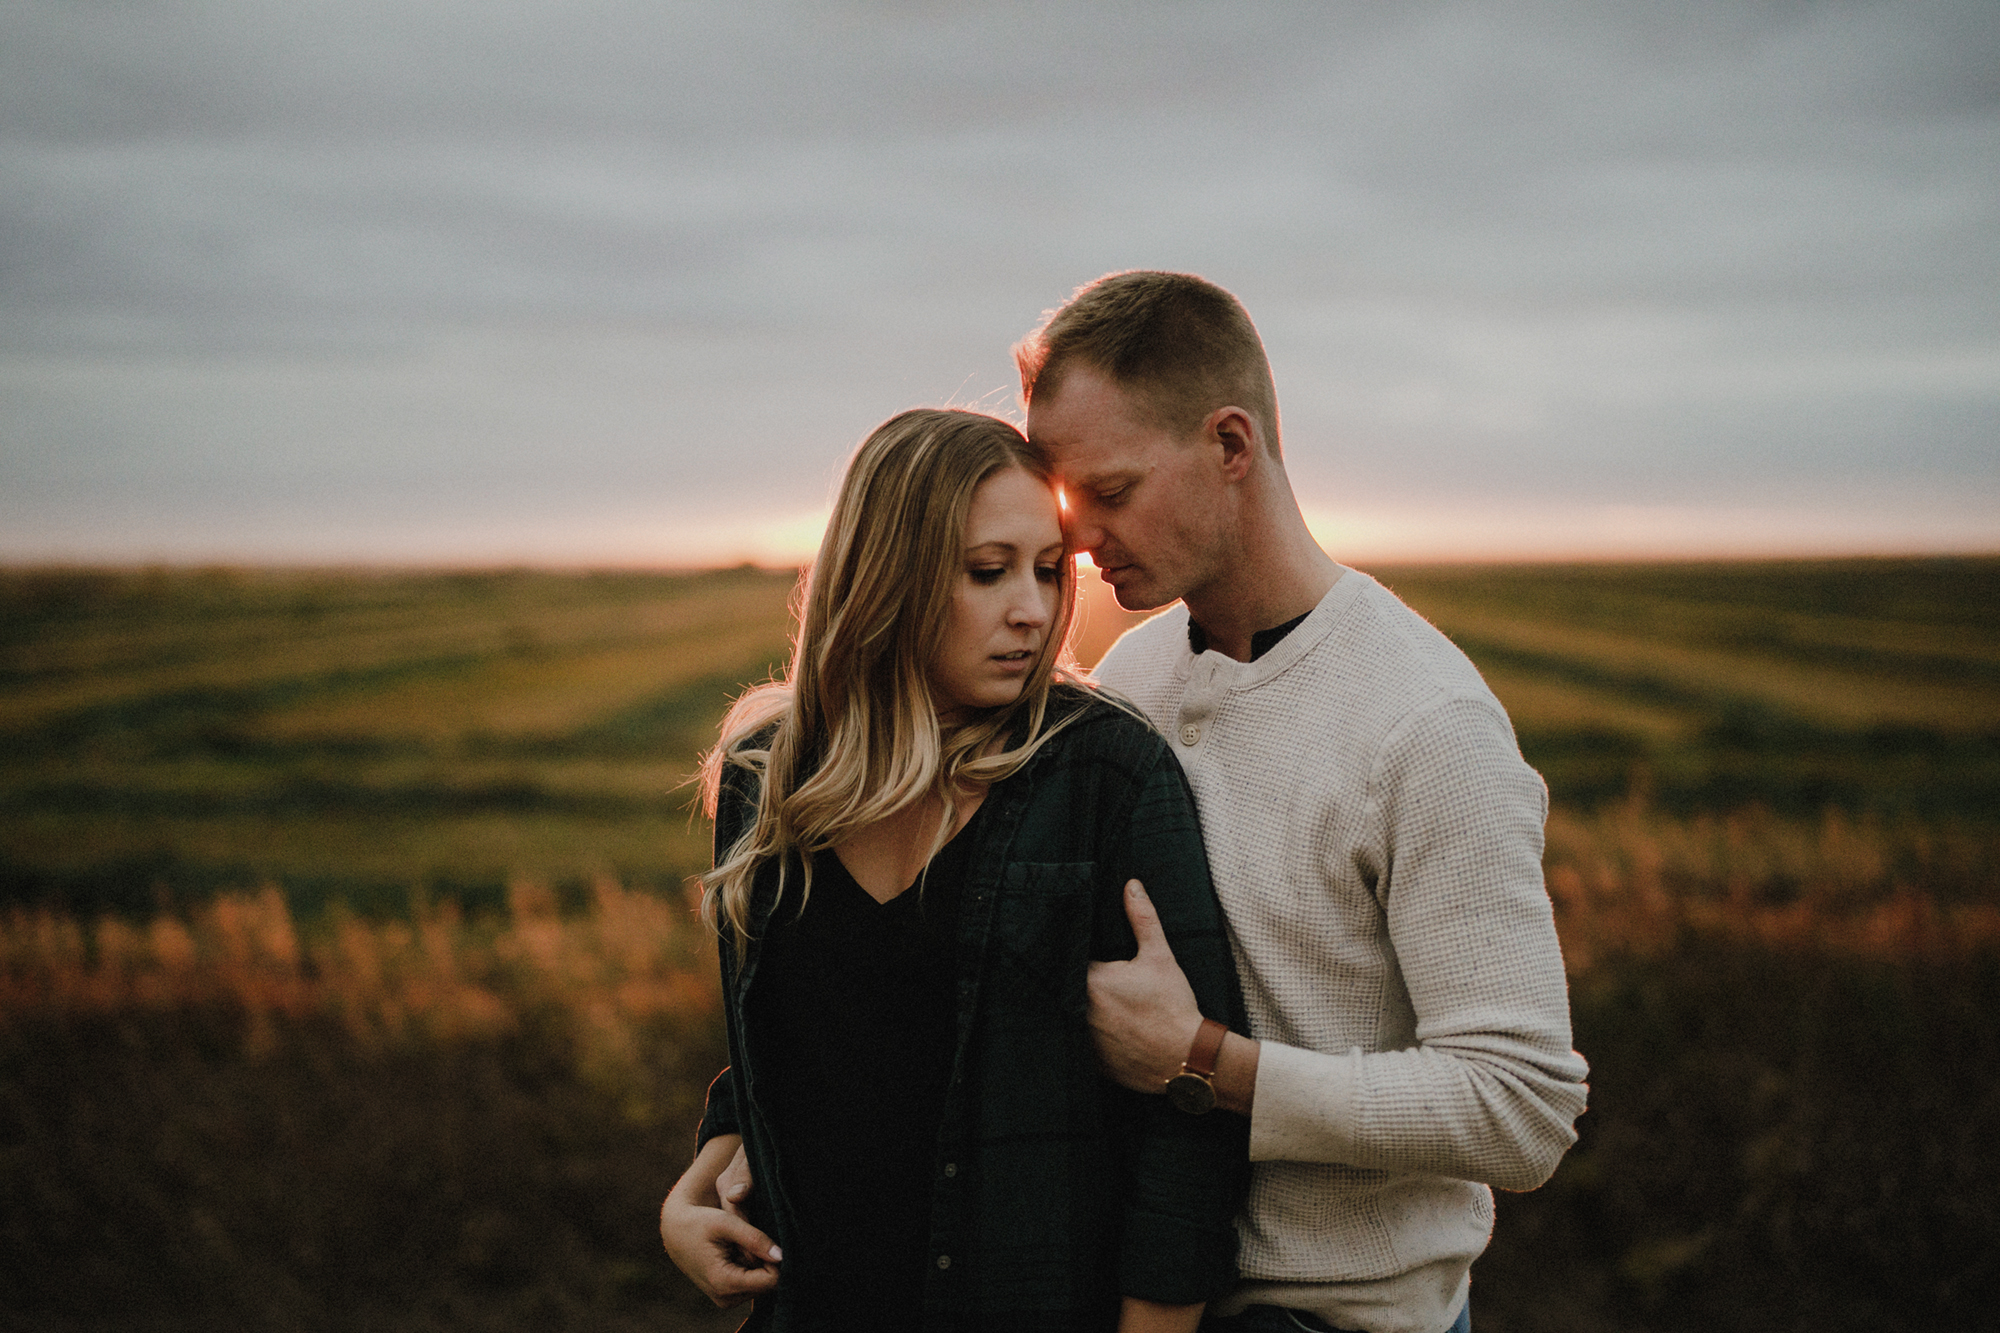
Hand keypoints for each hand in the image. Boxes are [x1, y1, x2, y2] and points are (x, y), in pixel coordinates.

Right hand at [660, 1135, 781, 1306]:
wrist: (677, 1232)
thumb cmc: (701, 1222)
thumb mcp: (727, 1222)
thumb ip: (755, 1239)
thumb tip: (782, 1256)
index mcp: (724, 1282)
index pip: (771, 1280)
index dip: (774, 1259)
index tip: (764, 1240)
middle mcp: (725, 1298)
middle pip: (767, 1284)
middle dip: (764, 1261)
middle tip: (746, 1241)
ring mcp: (725, 1300)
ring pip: (761, 1285)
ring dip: (757, 1264)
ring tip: (738, 1246)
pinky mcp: (727, 1297)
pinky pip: (752, 1285)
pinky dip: (750, 1268)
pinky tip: (736, 1253)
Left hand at [1087, 880, 1204, 1094]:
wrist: (1187, 1058)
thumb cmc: (1173, 1006)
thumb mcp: (1160, 957)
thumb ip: (1143, 919)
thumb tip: (1132, 886)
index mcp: (1092, 982)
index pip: (1068, 961)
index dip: (1073, 956)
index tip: (1082, 956)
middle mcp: (1079, 1012)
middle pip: (1064, 991)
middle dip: (1073, 984)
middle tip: (1091, 982)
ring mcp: (1083, 1041)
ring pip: (1069, 1020)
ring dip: (1076, 1012)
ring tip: (1099, 1007)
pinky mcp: (1091, 1063)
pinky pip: (1079, 1046)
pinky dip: (1087, 1038)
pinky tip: (1104, 1033)